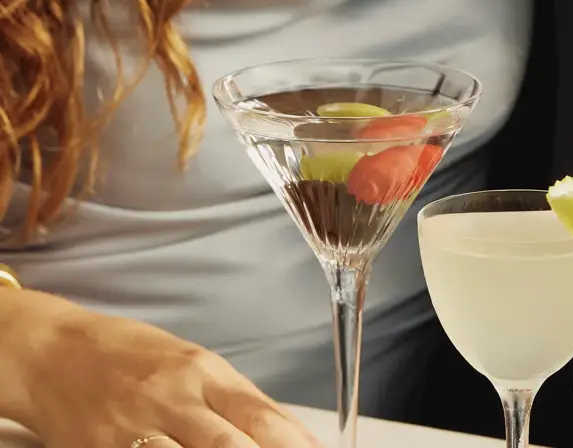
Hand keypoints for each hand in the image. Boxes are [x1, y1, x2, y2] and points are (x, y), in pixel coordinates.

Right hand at [24, 305, 321, 447]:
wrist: (57, 353)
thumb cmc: (133, 356)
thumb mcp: (195, 363)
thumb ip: (241, 400)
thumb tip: (295, 433)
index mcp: (202, 372)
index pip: (260, 414)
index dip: (295, 442)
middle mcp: (172, 399)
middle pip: (232, 445)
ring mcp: (134, 430)